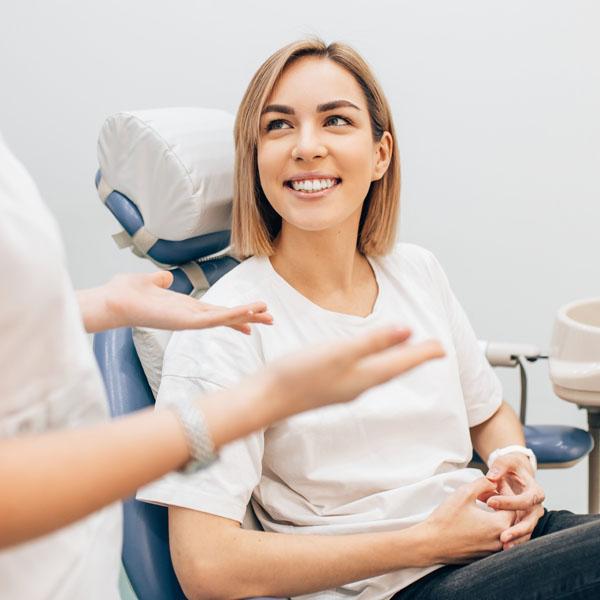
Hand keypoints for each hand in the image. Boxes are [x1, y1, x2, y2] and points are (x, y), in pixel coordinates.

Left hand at [82, 271, 272, 333]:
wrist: (112, 300)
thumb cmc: (126, 293)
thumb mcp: (148, 281)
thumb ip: (159, 280)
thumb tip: (165, 277)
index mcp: (185, 307)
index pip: (216, 311)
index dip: (235, 313)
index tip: (252, 316)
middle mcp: (189, 316)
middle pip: (226, 317)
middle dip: (249, 318)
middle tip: (271, 320)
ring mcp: (188, 320)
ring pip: (224, 319)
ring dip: (246, 316)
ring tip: (267, 314)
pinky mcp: (185, 322)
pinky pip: (213, 320)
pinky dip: (232, 316)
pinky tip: (247, 313)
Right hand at [266, 327, 444, 417]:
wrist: (267, 399)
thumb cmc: (300, 374)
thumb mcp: (340, 352)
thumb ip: (373, 342)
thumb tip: (408, 330)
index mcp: (365, 376)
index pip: (402, 363)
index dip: (423, 354)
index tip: (443, 347)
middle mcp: (359, 385)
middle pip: (395, 369)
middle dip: (414, 358)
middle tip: (433, 350)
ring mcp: (344, 388)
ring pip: (380, 372)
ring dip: (396, 361)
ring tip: (406, 353)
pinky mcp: (330, 386)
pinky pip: (364, 374)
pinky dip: (376, 364)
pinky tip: (369, 361)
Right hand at [420, 477, 515, 565]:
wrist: (431, 543)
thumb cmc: (447, 518)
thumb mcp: (464, 493)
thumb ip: (483, 483)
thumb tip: (494, 481)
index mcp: (499, 525)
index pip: (513, 505)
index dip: (505, 491)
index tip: (494, 483)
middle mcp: (500, 541)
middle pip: (510, 518)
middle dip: (502, 503)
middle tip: (489, 492)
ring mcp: (492, 551)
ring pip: (503, 530)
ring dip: (497, 515)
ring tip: (484, 504)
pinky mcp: (483, 556)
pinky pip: (494, 539)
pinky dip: (491, 528)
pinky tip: (478, 519)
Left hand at [484, 453, 544, 549]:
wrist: (515, 474)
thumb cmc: (510, 467)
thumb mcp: (506, 462)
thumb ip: (500, 466)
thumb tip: (491, 477)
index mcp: (535, 491)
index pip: (525, 500)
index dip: (509, 502)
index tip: (490, 502)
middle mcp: (536, 507)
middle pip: (531, 521)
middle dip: (517, 530)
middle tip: (503, 536)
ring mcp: (531, 517)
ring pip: (527, 532)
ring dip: (517, 540)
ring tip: (504, 547)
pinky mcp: (524, 523)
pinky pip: (522, 535)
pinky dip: (515, 541)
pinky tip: (503, 549)